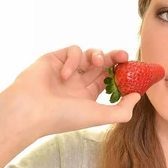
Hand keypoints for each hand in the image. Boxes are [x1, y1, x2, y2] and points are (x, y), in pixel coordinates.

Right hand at [9, 45, 140, 138]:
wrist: (30, 111)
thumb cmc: (63, 117)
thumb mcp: (98, 116)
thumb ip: (122, 110)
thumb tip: (137, 97)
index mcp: (89, 97)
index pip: (111, 80)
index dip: (123, 75)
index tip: (135, 72)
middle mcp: (79, 82)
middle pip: (104, 65)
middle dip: (116, 59)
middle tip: (125, 56)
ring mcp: (68, 70)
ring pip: (90, 54)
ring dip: (98, 55)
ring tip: (96, 63)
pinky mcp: (55, 58)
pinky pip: (73, 50)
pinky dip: (74, 59)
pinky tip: (66, 74)